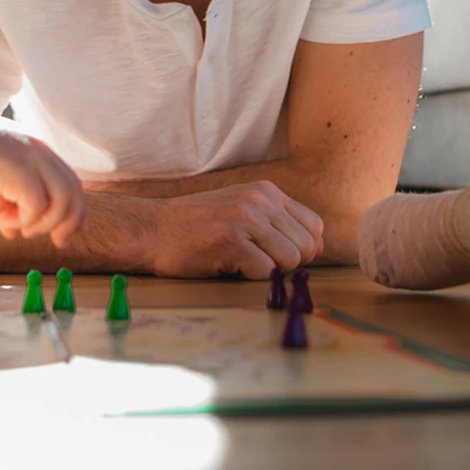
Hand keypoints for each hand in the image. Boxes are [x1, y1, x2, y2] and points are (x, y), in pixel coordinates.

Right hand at [0, 117, 85, 246]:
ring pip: (63, 201)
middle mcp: (39, 150)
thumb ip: (4, 207)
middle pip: (74, 191)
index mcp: (35, 148)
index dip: (76, 207)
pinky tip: (4, 219)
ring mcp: (32, 159)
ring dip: (45, 224)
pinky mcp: (20, 172)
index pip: (70, 180)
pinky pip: (36, 208)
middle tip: (60, 242)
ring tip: (24, 231)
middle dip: (71, 222)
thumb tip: (14, 233)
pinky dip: (23, 221)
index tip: (74, 229)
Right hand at [142, 182, 323, 278]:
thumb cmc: (195, 226)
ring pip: (291, 260)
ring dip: (270, 271)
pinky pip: (266, 272)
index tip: (276, 255)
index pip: (314, 226)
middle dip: (288, 263)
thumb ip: (278, 224)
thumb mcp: (241, 211)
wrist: (151, 229)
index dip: (302, 248)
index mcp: (266, 191)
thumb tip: (318, 247)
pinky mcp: (231, 240)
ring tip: (241, 263)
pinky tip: (228, 266)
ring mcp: (245, 218)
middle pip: (307, 246)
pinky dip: (250, 277)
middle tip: (256, 263)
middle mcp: (259, 200)